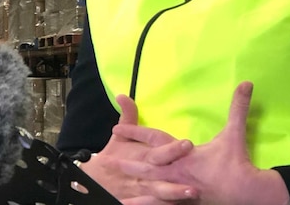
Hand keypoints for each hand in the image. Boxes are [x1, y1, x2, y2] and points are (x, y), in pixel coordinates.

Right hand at [81, 94, 197, 203]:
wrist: (95, 180)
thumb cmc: (115, 154)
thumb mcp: (121, 135)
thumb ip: (128, 115)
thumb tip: (123, 95)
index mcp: (142, 154)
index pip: (157, 149)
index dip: (172, 148)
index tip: (188, 144)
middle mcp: (144, 172)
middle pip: (160, 171)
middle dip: (176, 174)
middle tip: (194, 172)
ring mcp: (142, 190)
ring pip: (159, 193)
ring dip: (174, 193)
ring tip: (192, 192)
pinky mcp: (141, 201)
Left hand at [114, 82, 289, 204]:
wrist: (245, 192)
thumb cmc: (237, 162)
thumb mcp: (236, 132)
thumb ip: (238, 106)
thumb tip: (246, 82)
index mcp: (183, 156)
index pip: (155, 141)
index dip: (135, 132)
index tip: (117, 129)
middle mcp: (177, 174)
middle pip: (146, 169)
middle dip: (128, 164)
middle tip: (109, 162)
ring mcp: (179, 192)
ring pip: (151, 192)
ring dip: (136, 191)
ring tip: (116, 195)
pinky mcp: (185, 204)